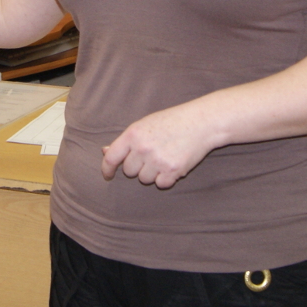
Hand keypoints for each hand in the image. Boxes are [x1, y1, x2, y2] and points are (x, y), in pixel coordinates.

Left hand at [100, 103, 222, 188]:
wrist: (201, 122)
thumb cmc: (172, 121)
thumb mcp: (145, 124)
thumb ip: (126, 140)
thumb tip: (104, 151)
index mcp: (133, 134)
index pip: (111, 157)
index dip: (107, 169)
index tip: (108, 175)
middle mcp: (143, 148)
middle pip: (129, 171)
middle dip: (138, 167)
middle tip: (152, 155)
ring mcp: (158, 160)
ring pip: (145, 179)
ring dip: (152, 173)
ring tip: (165, 157)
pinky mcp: (173, 170)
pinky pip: (161, 184)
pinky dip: (166, 178)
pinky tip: (173, 164)